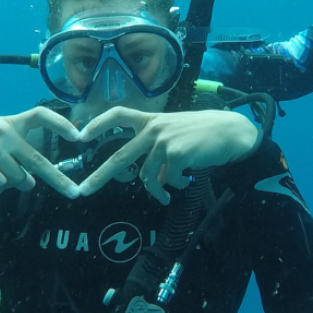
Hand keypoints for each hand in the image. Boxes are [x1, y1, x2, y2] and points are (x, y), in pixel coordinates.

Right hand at [0, 107, 81, 197]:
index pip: (41, 115)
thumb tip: (29, 183)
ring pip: (16, 178)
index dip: (62, 124)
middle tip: (74, 193)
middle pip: (38, 159)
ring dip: (8, 185)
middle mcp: (4, 132)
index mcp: (9, 123)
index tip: (79, 136)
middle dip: (59, 179)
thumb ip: (13, 156)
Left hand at [77, 108, 259, 203]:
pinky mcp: (176, 153)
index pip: (118, 115)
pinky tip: (183, 183)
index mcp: (152, 120)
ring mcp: (163, 140)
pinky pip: (166, 179)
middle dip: (100, 176)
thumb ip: (159, 152)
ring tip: (165, 197)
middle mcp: (154, 128)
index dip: (98, 124)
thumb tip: (154, 179)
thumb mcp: (176, 135)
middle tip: (83, 191)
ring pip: (147, 175)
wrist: (231, 133)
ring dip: (156, 190)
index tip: (81, 135)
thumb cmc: (205, 134)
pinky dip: (174, 185)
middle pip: (120, 155)